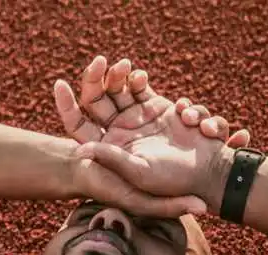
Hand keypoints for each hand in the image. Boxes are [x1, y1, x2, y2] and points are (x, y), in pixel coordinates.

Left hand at [55, 56, 248, 214]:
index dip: (66, 105)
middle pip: (96, 99)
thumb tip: (79, 151)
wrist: (207, 172)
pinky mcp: (156, 107)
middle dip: (94, 79)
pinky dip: (138, 79)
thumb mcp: (138, 172)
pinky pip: (140, 86)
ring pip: (118, 88)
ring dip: (117, 74)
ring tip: (124, 67)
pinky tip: (140, 78)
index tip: (60, 85)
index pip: (78, 123)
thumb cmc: (172, 179)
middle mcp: (117, 131)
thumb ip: (111, 159)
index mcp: (107, 148)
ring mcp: (136, 117)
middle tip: (99, 62)